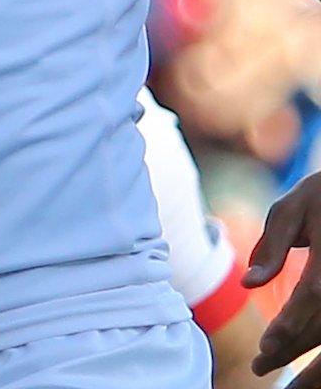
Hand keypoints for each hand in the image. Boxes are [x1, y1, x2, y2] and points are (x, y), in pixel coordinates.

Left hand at [248, 171, 320, 382]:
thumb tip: (248, 285)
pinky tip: (294, 346)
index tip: (266, 347)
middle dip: (294, 348)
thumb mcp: (292, 210)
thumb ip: (273, 248)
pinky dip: (316, 337)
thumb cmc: (319, 194)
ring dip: (306, 350)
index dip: (290, 322)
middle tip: (260, 367)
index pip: (313, 294)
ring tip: (270, 363)